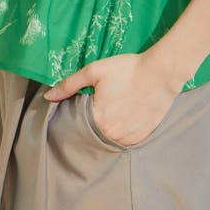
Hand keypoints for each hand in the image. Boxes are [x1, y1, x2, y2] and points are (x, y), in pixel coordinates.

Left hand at [42, 52, 181, 146]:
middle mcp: (112, 135)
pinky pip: (125, 139)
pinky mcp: (141, 138)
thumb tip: (48, 96)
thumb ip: (70, 84)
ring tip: (114, 106)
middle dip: (93, 120)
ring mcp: (128, 139)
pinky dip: (122, 130)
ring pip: (109, 137)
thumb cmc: (128, 69)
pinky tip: (125, 113)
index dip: (79, 113)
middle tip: (102, 102)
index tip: (85, 102)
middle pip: (93, 132)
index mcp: (98, 120)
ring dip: (107, 127)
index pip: (78, 124)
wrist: (161, 73)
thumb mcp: (95, 71)